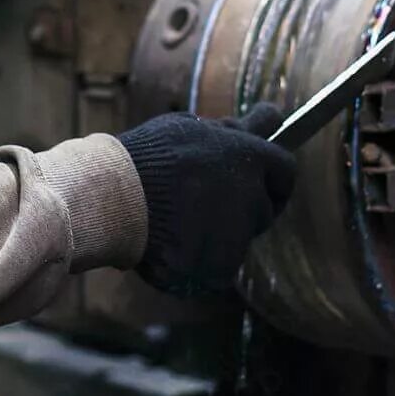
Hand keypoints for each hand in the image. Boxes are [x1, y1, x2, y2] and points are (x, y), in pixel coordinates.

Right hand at [113, 103, 297, 296]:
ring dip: (219, 234)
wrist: (110, 198)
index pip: (284, 168)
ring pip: (239, 238)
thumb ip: (221, 134)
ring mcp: (237, 232)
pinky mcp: (221, 265)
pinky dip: (200, 260)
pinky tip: (171, 246)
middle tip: (211, 206)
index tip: (267, 181)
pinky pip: (219, 266)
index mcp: (245, 154)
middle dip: (247, 207)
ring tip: (176, 224)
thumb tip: (243, 129)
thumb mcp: (184, 129)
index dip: (276, 177)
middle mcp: (249, 193)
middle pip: (265, 208)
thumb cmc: (141, 159)